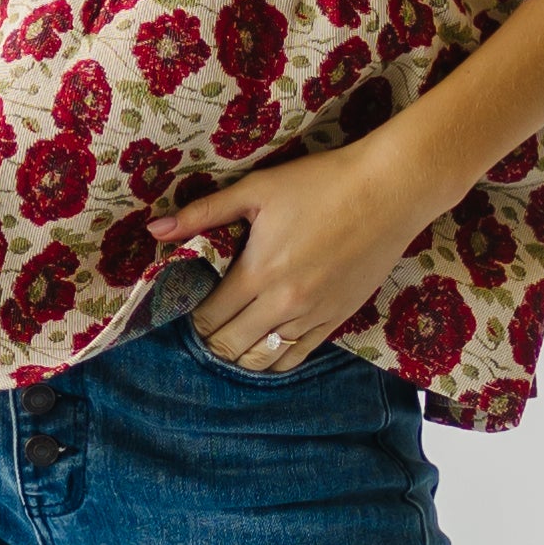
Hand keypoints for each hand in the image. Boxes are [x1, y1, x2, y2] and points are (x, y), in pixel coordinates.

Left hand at [152, 135, 438, 370]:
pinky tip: (266, 345)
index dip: (194, 317)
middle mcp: (284, 304)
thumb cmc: (321, 183)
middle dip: (213, 340)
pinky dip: (275, 358)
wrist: (389, 191)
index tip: (192, 306)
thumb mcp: (257, 189)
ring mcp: (313, 317)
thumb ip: (203, 213)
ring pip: (263, 361)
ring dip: (242, 355)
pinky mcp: (338, 320)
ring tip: (235, 337)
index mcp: (258, 272)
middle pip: (230, 347)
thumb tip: (154, 230)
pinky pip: (298, 358)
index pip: (209, 318)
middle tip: (210, 323)